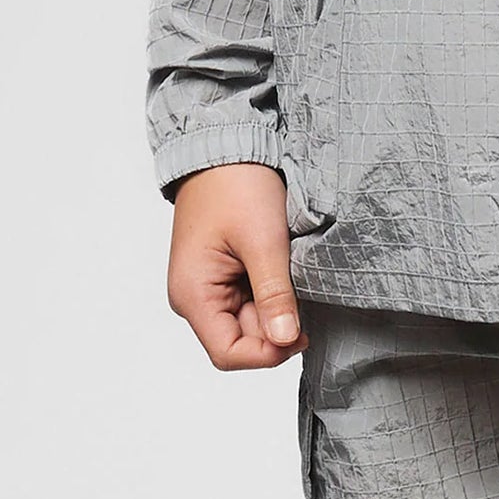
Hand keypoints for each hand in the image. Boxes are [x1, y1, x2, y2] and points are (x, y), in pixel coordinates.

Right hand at [166, 162, 305, 368]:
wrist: (225, 144)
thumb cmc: (235, 184)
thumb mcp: (263, 240)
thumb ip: (274, 294)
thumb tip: (285, 340)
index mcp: (193, 295)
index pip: (228, 353)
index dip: (268, 353)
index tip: (302, 332)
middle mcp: (194, 297)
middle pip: (241, 339)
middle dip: (276, 324)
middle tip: (305, 294)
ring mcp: (208, 285)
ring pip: (249, 320)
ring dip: (276, 305)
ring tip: (292, 272)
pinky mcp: (222, 272)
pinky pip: (249, 298)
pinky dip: (272, 290)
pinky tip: (285, 267)